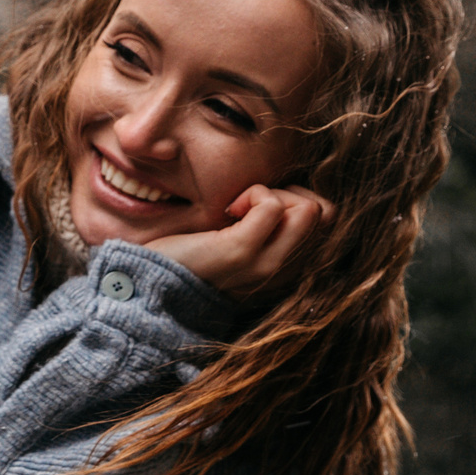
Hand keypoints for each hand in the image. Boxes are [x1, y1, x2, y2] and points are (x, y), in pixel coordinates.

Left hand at [144, 184, 335, 298]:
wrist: (146, 284)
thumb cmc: (188, 256)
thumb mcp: (237, 239)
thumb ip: (266, 225)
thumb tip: (287, 190)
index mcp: (285, 269)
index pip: (328, 222)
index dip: (298, 202)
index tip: (257, 209)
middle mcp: (284, 272)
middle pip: (326, 214)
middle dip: (289, 194)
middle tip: (248, 206)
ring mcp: (266, 265)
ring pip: (310, 209)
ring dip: (273, 194)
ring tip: (238, 208)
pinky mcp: (241, 253)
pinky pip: (273, 206)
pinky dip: (254, 194)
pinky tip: (227, 209)